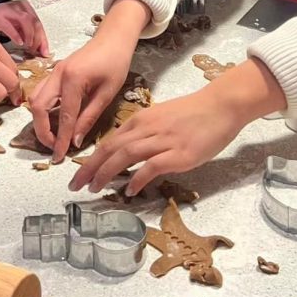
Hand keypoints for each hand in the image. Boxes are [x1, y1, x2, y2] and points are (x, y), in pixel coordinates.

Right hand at [0, 0, 49, 56]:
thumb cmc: (5, 23)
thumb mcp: (20, 28)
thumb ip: (31, 36)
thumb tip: (43, 51)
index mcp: (27, 8)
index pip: (39, 23)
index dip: (43, 39)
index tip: (45, 52)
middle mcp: (19, 6)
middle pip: (34, 21)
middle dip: (37, 38)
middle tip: (35, 50)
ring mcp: (8, 10)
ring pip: (25, 20)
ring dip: (29, 35)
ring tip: (28, 46)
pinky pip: (9, 26)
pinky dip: (16, 35)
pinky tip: (19, 42)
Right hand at [28, 36, 133, 159]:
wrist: (114, 37)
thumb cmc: (115, 62)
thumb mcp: (107, 93)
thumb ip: (89, 117)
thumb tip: (76, 141)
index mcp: (72, 79)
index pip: (63, 117)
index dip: (60, 139)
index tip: (59, 157)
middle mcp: (57, 74)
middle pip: (37, 107)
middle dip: (42, 131)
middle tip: (54, 147)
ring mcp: (54, 71)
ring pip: (35, 98)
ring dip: (39, 120)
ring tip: (53, 135)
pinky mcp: (55, 72)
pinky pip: (41, 92)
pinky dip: (43, 108)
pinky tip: (54, 118)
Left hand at [69, 59, 285, 195]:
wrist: (220, 105)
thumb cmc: (193, 113)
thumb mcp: (162, 120)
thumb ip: (145, 136)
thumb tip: (128, 157)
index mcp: (141, 120)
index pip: (109, 141)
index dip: (91, 159)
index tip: (79, 174)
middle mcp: (147, 129)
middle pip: (111, 148)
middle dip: (90, 168)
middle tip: (75, 186)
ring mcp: (162, 141)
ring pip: (125, 156)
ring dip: (106, 173)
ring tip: (95, 189)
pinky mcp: (178, 154)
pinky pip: (151, 167)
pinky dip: (137, 179)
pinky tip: (129, 191)